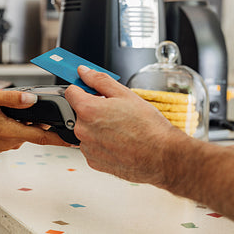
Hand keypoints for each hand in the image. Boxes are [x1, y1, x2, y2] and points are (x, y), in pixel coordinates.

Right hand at [0, 87, 69, 152]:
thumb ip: (14, 98)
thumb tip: (32, 100)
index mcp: (8, 131)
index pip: (41, 138)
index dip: (59, 139)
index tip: (73, 141)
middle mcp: (6, 142)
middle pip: (33, 134)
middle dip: (39, 123)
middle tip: (36, 109)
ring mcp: (1, 144)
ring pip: (22, 134)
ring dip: (24, 124)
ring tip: (13, 108)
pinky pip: (12, 135)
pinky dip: (15, 126)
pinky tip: (5, 115)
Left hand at [64, 66, 188, 184]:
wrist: (162, 157)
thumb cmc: (148, 127)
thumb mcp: (125, 94)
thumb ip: (99, 80)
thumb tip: (83, 71)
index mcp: (87, 110)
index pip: (71, 92)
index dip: (83, 89)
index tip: (92, 91)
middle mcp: (82, 130)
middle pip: (79, 112)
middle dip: (93, 109)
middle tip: (115, 112)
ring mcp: (87, 148)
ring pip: (86, 130)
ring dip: (97, 128)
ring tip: (120, 129)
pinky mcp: (93, 162)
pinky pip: (92, 147)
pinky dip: (102, 144)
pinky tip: (119, 142)